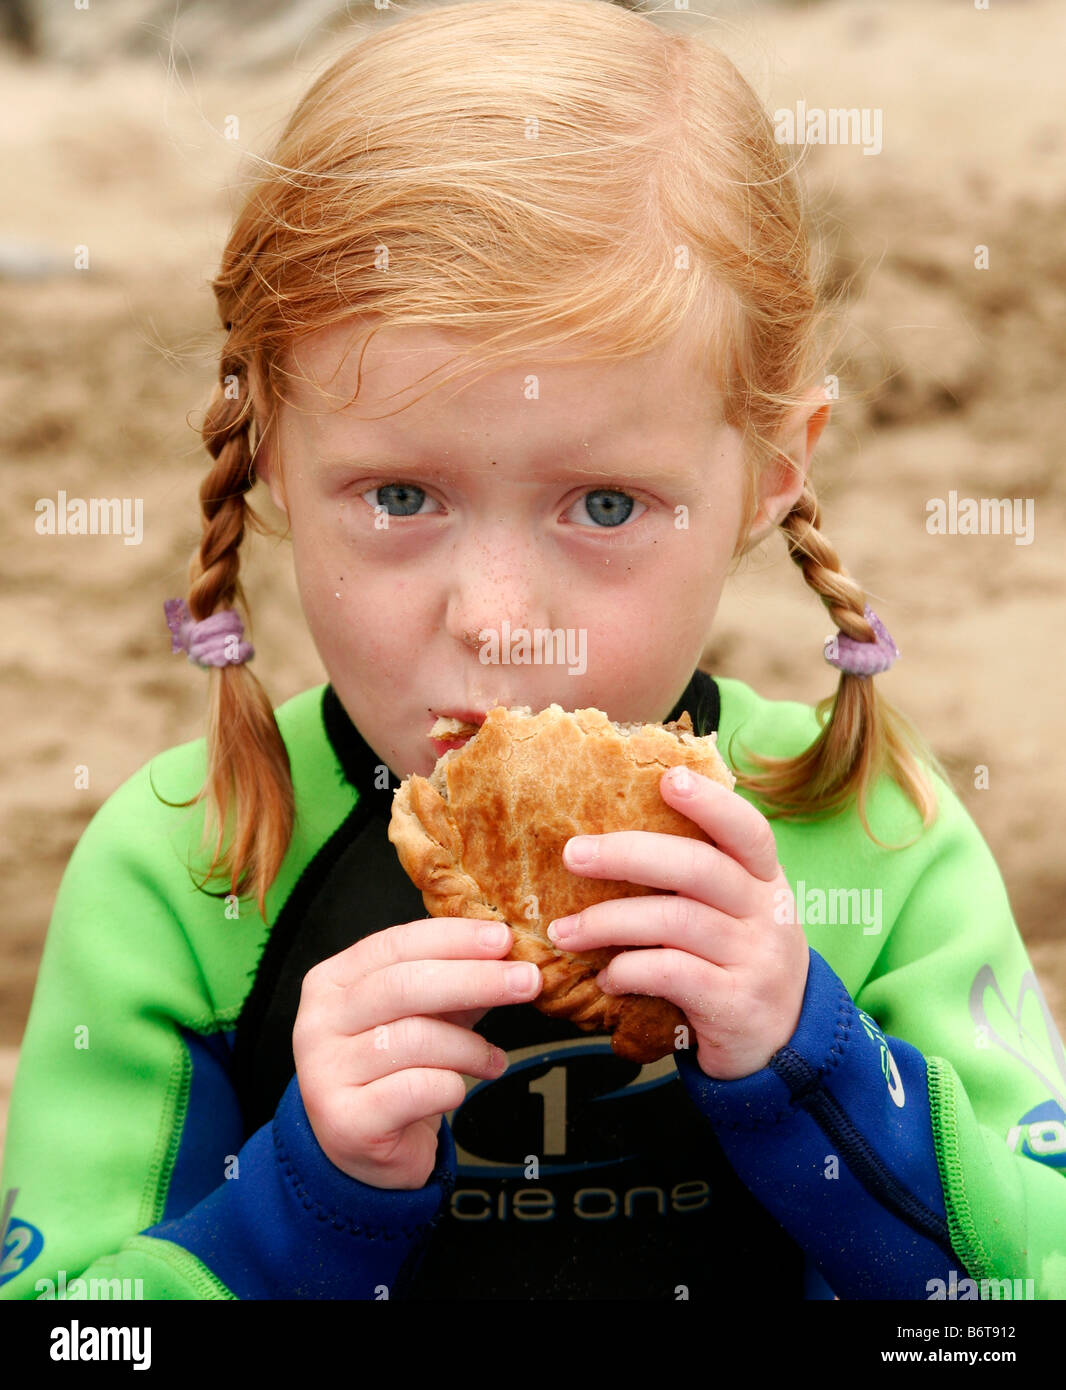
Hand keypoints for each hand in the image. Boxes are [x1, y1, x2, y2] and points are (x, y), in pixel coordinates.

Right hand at [293, 918, 540, 1188]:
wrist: (363, 1149)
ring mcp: (325, 1072)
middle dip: (476, 979)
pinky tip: (461, 1088)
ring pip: (415, 1038)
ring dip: (470, 1047)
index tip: (504, 938)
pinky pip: (418, 1089)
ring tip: (492, 1059)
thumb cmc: (394, 1071)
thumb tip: (509, 953)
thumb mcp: (424, 1015)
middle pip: (405, 985)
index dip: (454, 938)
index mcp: (332, 982)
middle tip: (527, 981)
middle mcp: (317, 1022)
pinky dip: (453, 1085)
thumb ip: (456, 982)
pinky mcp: (346, 1120)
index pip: (395, 944)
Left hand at [546, 766, 807, 1079]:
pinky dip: (629, 970)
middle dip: (627, 855)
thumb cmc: (740, 960)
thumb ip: (698, 878)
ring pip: (674, 921)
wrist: (785, 1043)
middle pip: (697, 868)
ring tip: (566, 932)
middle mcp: (767, 912)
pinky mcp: (735, 1003)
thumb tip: (614, 836)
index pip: (746, 829)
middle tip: (572, 854)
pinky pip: (671, 974)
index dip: (710, 803)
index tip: (668, 779)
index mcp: (764, 879)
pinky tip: (608, 977)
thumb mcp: (738, 912)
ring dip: (608, 922)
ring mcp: (755, 959)